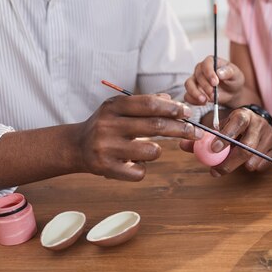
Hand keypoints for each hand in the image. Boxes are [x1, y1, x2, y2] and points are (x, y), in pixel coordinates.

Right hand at [76, 94, 201, 180]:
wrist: (75, 147)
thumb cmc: (106, 125)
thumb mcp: (119, 108)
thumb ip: (145, 103)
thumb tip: (171, 100)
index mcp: (113, 106)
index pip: (149, 104)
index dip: (173, 108)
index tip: (188, 113)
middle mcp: (108, 125)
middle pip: (155, 126)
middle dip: (181, 129)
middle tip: (196, 132)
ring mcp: (106, 148)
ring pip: (152, 151)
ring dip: (157, 151)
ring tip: (147, 149)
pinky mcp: (106, 169)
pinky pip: (140, 172)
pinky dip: (142, 168)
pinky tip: (132, 162)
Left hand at [179, 107, 271, 175]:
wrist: (256, 123)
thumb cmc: (233, 128)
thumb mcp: (220, 129)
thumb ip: (203, 138)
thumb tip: (183, 145)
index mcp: (243, 115)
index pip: (236, 123)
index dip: (225, 136)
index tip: (214, 149)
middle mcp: (259, 122)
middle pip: (247, 146)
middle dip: (230, 162)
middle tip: (216, 171)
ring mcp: (271, 133)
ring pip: (256, 157)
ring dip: (241, 166)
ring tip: (231, 164)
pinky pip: (265, 162)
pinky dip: (254, 167)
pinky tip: (247, 163)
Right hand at [184, 56, 243, 105]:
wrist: (232, 92)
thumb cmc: (233, 80)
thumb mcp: (236, 75)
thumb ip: (228, 72)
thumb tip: (219, 73)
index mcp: (211, 62)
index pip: (206, 64)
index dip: (209, 73)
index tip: (215, 82)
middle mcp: (201, 69)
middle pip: (197, 75)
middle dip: (205, 86)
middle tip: (213, 94)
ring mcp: (195, 80)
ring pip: (188, 84)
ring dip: (195, 93)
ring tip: (205, 100)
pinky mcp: (193, 91)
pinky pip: (187, 95)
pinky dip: (193, 100)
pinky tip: (202, 103)